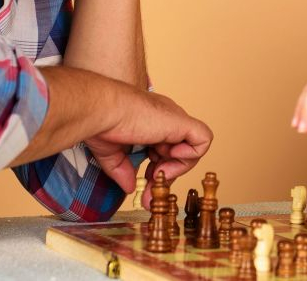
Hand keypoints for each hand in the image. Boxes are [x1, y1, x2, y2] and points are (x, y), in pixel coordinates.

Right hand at [84, 89, 212, 207]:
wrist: (103, 111)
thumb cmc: (103, 123)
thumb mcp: (112, 152)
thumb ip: (123, 169)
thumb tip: (129, 187)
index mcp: (151, 122)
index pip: (165, 150)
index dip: (157, 169)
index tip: (144, 181)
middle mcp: (166, 120)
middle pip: (178, 153)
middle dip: (166, 177)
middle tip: (151, 194)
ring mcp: (175, 120)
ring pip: (192, 150)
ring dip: (176, 169)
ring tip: (158, 174)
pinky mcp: (183, 123)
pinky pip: (203, 140)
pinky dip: (191, 155)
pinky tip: (170, 157)